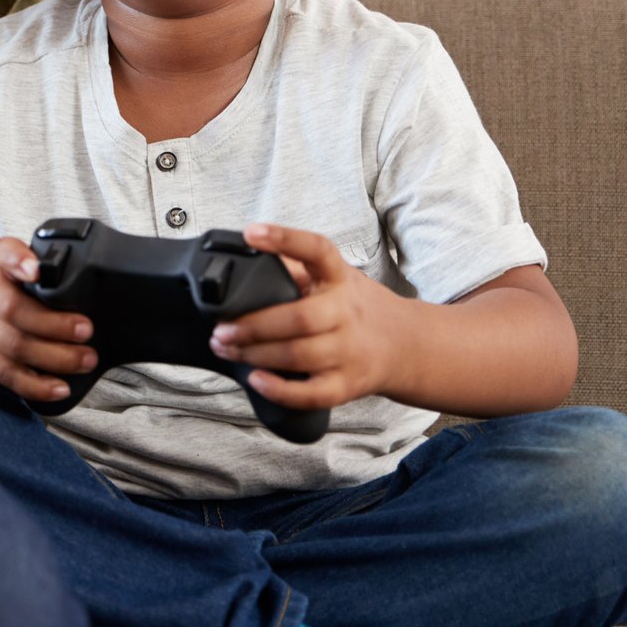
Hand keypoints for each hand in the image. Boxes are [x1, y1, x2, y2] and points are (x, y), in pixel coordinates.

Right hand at [0, 238, 94, 402]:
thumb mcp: (14, 260)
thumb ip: (41, 261)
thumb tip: (80, 268)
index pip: (4, 255)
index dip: (18, 260)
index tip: (36, 269)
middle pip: (14, 311)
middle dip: (54, 324)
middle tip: (87, 330)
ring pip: (14, 347)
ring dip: (54, 357)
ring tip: (84, 359)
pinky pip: (9, 375)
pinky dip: (36, 385)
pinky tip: (60, 387)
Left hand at [207, 223, 402, 410]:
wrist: (407, 346)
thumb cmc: (355, 307)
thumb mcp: (335, 278)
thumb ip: (295, 267)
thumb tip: (243, 256)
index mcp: (340, 278)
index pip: (317, 250)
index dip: (285, 239)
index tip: (251, 233)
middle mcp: (347, 312)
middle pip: (299, 317)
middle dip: (253, 325)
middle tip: (220, 329)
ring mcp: (350, 351)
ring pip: (300, 355)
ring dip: (255, 354)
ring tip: (225, 348)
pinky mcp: (348, 385)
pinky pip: (313, 394)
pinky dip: (281, 390)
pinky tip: (256, 379)